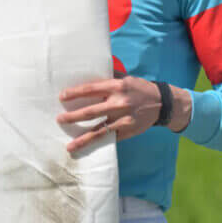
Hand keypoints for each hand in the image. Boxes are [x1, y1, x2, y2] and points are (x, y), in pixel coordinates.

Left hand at [57, 76, 174, 153]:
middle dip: (72, 117)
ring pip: (98, 130)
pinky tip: (87, 148)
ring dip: (82, 139)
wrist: (162, 103)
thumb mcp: (127, 79)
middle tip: (59, 119)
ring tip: (69, 145)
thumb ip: (110, 77)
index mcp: (118, 86)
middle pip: (90, 112)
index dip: (75, 93)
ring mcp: (124, 118)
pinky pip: (109, 137)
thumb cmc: (140, 89)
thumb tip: (89, 74)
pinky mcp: (128, 130)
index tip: (62, 97)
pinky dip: (97, 143)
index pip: (91, 89)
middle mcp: (119, 102)